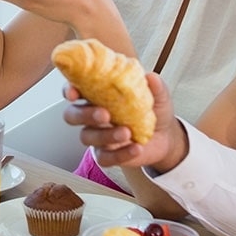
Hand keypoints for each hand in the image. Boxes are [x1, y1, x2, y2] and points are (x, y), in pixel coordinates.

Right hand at [62, 72, 187, 170]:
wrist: (166, 136)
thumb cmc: (154, 109)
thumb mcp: (158, 95)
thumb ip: (154, 86)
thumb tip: (150, 77)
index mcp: (98, 95)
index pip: (75, 89)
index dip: (69, 90)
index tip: (74, 93)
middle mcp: (92, 115)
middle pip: (72, 115)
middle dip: (84, 114)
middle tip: (104, 114)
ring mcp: (98, 136)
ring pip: (86, 137)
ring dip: (105, 135)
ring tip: (127, 133)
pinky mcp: (107, 154)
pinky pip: (104, 158)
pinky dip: (120, 154)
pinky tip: (136, 148)